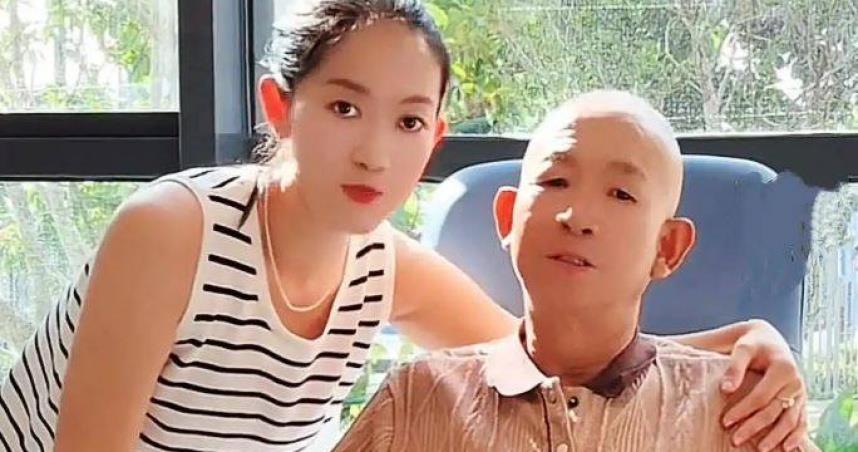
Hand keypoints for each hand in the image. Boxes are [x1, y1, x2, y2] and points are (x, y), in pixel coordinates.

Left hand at [720, 319, 807, 450]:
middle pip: (774, 411)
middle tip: (736, 439)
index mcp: (784, 368)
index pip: (761, 396)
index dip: (743, 410)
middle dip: (755, 427)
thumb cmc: (753, 344)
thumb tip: (725, 390)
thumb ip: (734, 367)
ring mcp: (801, 393)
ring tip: (760, 449)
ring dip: (776, 437)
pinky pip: (802, 421)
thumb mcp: (743, 348)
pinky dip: (796, 436)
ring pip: (790, 420)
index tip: (725, 421)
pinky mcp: (802, 400)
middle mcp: (796, 382)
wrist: (769, 339)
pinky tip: (786, 448)